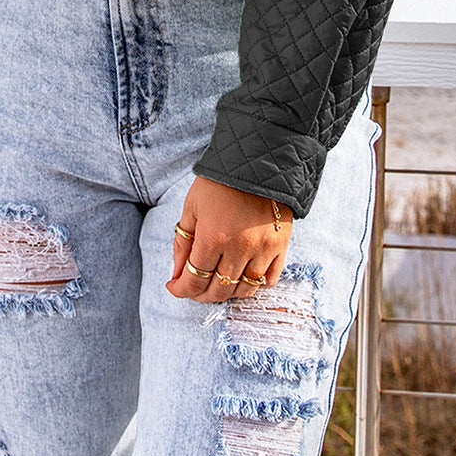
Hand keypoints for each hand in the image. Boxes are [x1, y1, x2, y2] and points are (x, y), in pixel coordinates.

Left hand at [166, 177, 292, 301]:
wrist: (258, 161)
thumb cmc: (220, 181)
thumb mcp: (192, 205)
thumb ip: (183, 240)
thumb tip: (177, 272)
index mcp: (213, 237)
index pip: (195, 278)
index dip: (181, 289)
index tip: (174, 287)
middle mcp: (239, 248)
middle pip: (218, 289)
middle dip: (201, 294)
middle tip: (193, 287)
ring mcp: (263, 250)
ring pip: (244, 290)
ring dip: (227, 292)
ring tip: (216, 283)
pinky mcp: (281, 246)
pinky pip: (269, 280)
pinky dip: (254, 284)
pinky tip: (242, 276)